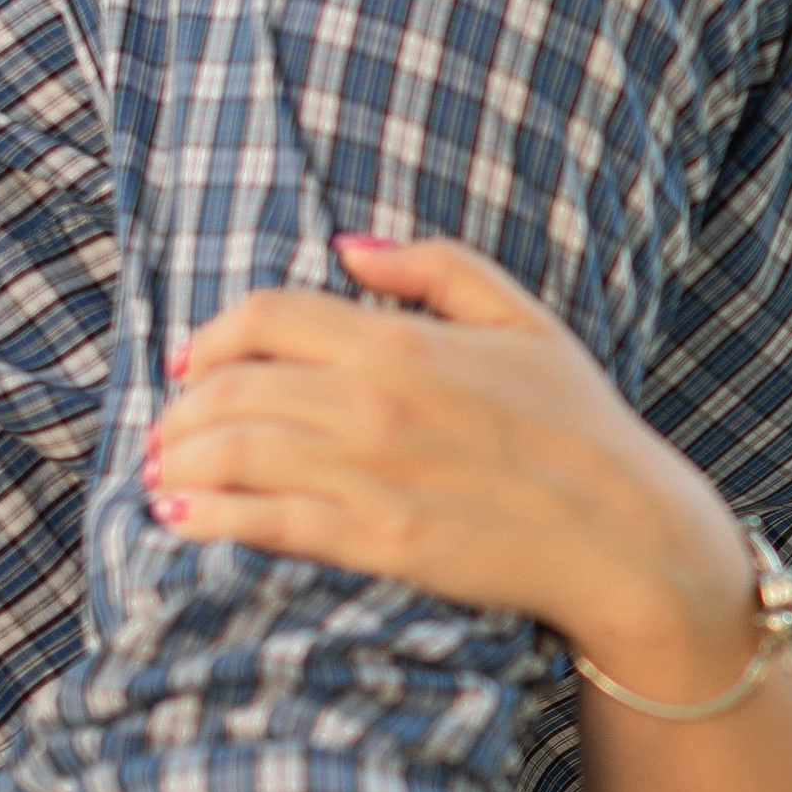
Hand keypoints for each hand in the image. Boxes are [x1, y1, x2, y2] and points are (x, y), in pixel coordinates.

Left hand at [151, 237, 756, 693]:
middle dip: (183, 407)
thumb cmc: (581, 427)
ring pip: (232, 454)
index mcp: (405, 343)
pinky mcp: (376, 544)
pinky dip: (206, 516)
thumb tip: (349, 248)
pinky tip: (181, 516)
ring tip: (164, 470)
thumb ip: (434, 267)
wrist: (627, 536)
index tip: (190, 361)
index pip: (264, 318)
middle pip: (232, 389)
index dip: (210, 337)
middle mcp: (376, 404)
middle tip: (170, 426)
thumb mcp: (524, 320)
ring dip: (180, 459)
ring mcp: (372, 476)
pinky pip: (263, 523)